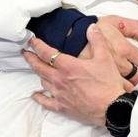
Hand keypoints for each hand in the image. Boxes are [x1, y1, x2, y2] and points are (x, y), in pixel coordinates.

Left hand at [22, 24, 137, 126]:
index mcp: (68, 66)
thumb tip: (92, 27)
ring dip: (38, 74)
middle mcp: (59, 80)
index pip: (46, 53)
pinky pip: (45, 102)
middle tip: (25, 53)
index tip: (31, 41)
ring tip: (36, 69)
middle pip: (39, 67)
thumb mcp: (105, 58)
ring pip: (42, 81)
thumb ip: (97, 40)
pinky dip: (39, 97)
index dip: (37, 45)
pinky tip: (35, 95)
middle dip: (30, 58)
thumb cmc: (108, 84)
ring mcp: (59, 94)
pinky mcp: (62, 107)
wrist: (112, 109)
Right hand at [92, 18, 137, 87]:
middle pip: (137, 76)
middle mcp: (119, 64)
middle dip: (137, 74)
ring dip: (128, 84)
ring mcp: (109, 75)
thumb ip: (133, 27)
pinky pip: (113, 92)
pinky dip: (115, 91)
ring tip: (124, 79)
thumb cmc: (89, 30)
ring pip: (127, 86)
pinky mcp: (98, 83)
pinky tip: (112, 87)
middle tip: (134, 72)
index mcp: (124, 49)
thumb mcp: (113, 21)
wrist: (69, 39)